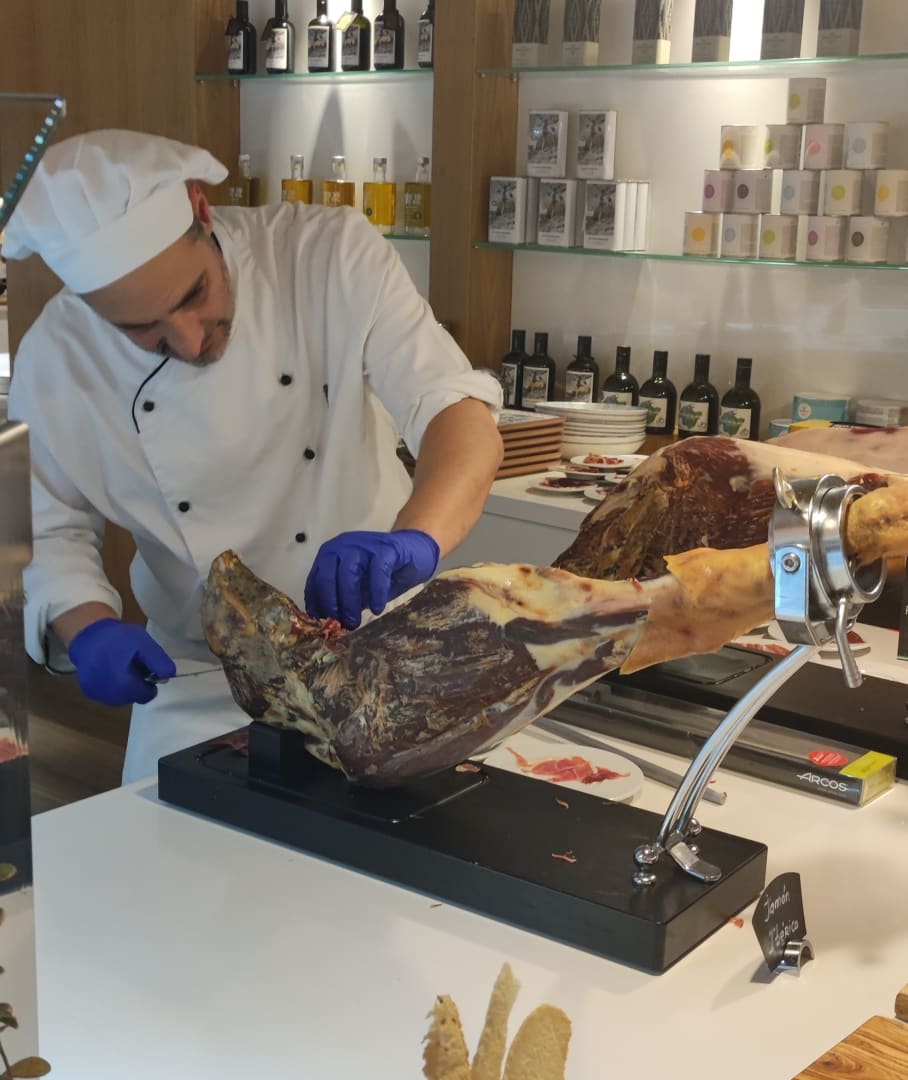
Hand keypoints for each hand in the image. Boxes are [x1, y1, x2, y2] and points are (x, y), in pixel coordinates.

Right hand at [68, 618, 175, 706]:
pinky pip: (108, 694)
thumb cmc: (117, 637)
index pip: (146, 695)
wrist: (87, 633)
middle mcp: (109, 695)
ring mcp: (97, 694)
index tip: (146, 668)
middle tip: (133, 664)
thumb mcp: (143, 643)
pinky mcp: (89, 691)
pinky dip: (112, 686)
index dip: (150, 682)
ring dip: (125, 686)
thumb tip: (170, 675)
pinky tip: (109, 669)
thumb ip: (158, 661)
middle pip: (134, 697)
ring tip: (120, 665)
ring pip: (121, 697)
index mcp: (123, 684)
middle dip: (137, 684)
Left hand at [305, 529, 439, 628]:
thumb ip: (342, 600)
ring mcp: (364, 545)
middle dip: (331, 604)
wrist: (415, 552)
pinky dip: (376, 592)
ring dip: (349, 600)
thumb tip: (327, 623)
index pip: (315, 580)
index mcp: (331, 555)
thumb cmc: (382, 573)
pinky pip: (378, 570)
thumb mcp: (358, 588)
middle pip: (327, 575)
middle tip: (339, 625)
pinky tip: (377, 609)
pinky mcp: (387, 548)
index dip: (317, 604)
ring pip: (349, 572)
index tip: (321, 625)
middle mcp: (343, 546)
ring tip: (355, 622)